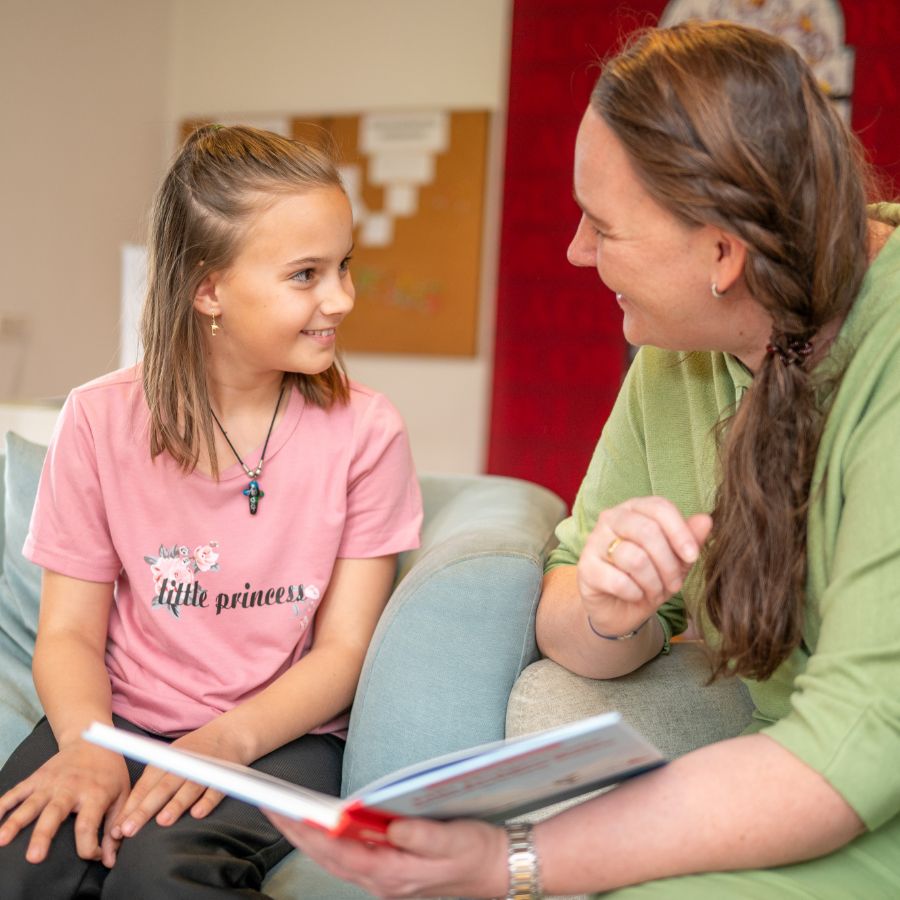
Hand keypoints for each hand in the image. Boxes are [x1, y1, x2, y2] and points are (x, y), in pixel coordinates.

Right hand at [0, 741, 129, 866]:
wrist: (93, 739)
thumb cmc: (110, 772)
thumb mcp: (122, 794)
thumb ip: (115, 827)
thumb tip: (110, 860)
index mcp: (95, 793)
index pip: (88, 825)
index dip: (90, 847)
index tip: (94, 856)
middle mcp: (70, 788)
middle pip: (55, 813)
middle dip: (43, 835)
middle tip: (34, 857)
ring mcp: (51, 782)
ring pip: (31, 804)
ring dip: (15, 822)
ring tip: (2, 839)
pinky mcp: (36, 778)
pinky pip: (16, 792)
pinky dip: (2, 804)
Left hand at [111, 725, 240, 838]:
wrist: (230, 734)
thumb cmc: (193, 752)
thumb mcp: (169, 759)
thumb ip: (151, 784)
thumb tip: (127, 815)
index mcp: (166, 761)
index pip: (145, 786)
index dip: (130, 807)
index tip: (116, 830)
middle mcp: (183, 764)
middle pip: (163, 788)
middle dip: (145, 809)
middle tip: (128, 830)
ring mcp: (204, 769)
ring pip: (188, 788)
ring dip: (176, 804)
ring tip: (163, 821)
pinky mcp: (224, 775)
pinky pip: (216, 789)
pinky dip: (208, 800)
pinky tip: (198, 813)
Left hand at [264, 813, 507, 898]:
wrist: (501, 870)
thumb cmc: (478, 852)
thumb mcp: (454, 840)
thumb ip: (422, 837)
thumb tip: (390, 826)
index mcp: (394, 872)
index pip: (339, 851)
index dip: (307, 832)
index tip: (283, 811)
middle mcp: (383, 881)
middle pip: (328, 857)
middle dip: (295, 832)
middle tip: (268, 805)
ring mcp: (386, 879)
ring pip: (335, 860)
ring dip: (307, 838)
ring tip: (285, 813)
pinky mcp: (391, 872)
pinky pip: (349, 859)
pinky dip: (329, 843)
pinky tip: (321, 827)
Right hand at [577, 496, 711, 635]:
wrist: (620, 609)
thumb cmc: (649, 578)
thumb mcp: (675, 561)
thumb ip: (689, 539)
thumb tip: (706, 520)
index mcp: (635, 509)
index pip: (659, 507)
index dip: (680, 532)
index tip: (693, 556)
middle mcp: (611, 519)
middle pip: (647, 531)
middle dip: (668, 563)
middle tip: (675, 585)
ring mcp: (594, 542)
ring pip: (635, 558)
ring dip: (653, 582)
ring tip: (655, 591)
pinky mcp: (585, 568)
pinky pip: (618, 580)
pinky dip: (634, 593)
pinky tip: (634, 596)